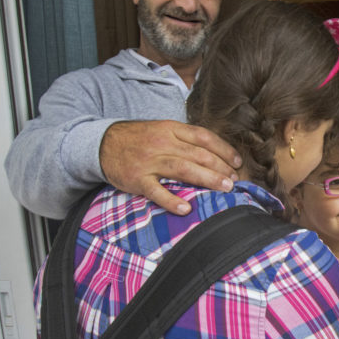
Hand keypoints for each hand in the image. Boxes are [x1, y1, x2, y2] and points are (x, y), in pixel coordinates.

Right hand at [99, 120, 241, 214]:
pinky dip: (171, 200)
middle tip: (236, 180)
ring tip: (225, 188)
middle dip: (220, 167)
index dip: (223, 149)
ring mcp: (149, 161)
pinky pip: (156, 191)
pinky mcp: (136, 179)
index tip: (237, 162)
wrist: (102, 144)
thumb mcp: (162, 130)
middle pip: (198, 154)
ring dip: (207, 179)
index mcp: (171, 129)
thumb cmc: (139, 139)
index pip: (203, 137)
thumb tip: (214, 154)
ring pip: (183, 169)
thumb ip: (185, 139)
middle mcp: (162, 143)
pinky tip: (186, 209)